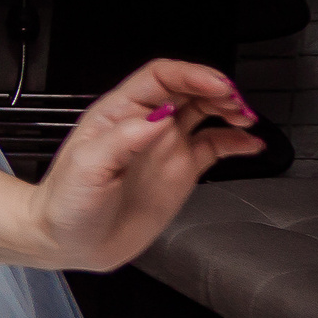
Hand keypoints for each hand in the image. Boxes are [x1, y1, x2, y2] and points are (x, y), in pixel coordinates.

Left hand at [29, 59, 264, 268]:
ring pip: (203, 113)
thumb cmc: (66, 203)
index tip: (216, 85)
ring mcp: (164, 147)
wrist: (70, 241)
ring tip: (246, 116)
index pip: (159, 78)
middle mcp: (144, 126)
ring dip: (227, 109)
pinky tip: (250, 142)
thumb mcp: (87, 168)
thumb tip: (158, 118)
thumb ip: (122, 140)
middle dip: (215, 88)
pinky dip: (235, 141)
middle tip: (236, 101)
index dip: (190, 75)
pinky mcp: (179, 171)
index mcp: (117, 114)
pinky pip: (213, 147)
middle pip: (186, 90)